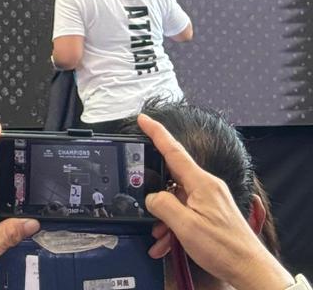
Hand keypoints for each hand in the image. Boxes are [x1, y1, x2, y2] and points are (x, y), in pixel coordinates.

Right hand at [139, 114, 291, 289]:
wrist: (251, 271)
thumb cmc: (224, 248)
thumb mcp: (186, 226)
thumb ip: (163, 205)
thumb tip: (152, 198)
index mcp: (201, 182)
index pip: (173, 150)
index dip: (156, 132)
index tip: (143, 119)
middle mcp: (207, 187)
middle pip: (172, 177)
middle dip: (155, 191)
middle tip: (140, 198)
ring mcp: (211, 201)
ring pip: (179, 200)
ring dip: (165, 216)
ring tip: (158, 236)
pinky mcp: (214, 215)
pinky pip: (188, 213)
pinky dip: (176, 226)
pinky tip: (168, 244)